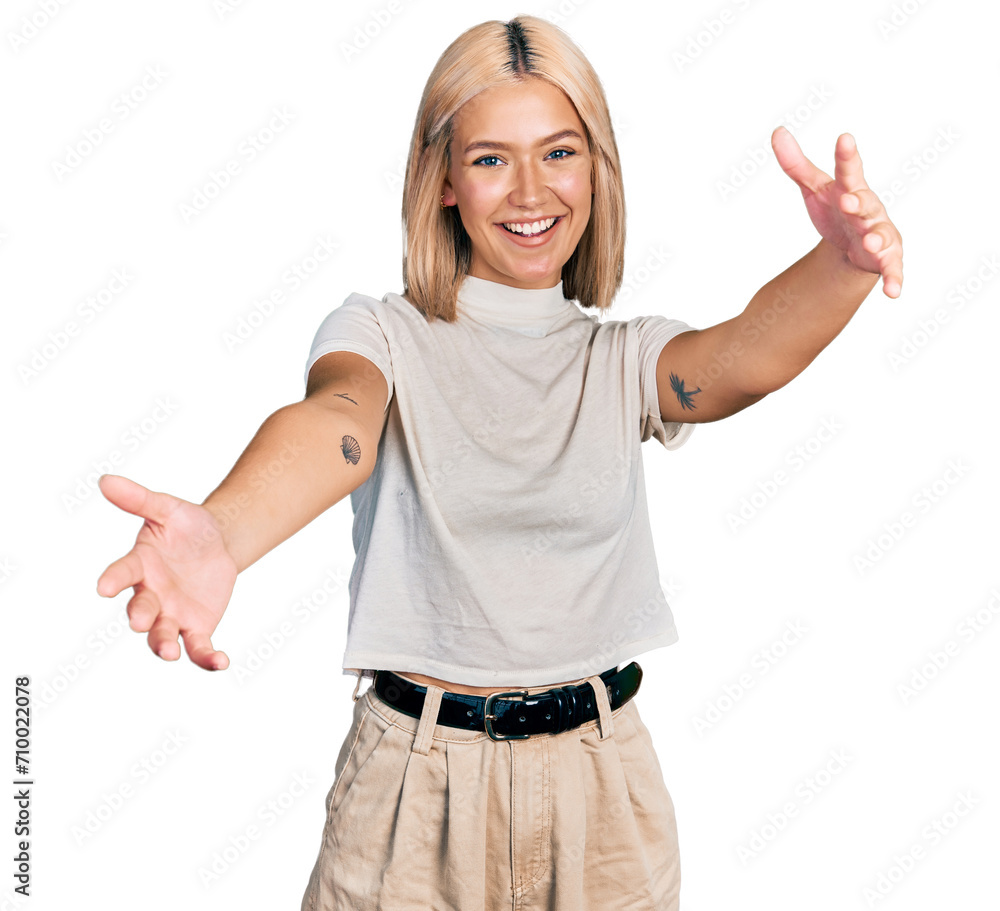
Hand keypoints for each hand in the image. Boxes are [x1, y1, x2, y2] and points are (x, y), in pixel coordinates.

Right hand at [95, 474, 237, 670]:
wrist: (219, 542)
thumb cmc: (187, 525)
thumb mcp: (168, 509)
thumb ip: (140, 499)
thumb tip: (106, 480)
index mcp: (140, 565)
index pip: (122, 572)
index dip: (113, 579)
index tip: (103, 587)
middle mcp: (151, 595)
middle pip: (141, 610)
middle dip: (139, 617)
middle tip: (139, 622)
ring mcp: (172, 614)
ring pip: (163, 636)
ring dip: (164, 646)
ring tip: (170, 653)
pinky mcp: (196, 627)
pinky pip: (198, 648)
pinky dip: (207, 658)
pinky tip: (221, 662)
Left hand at [771, 127, 902, 298]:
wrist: (851, 244)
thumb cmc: (836, 209)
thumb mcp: (813, 187)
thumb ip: (796, 163)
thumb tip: (777, 132)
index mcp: (852, 189)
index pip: (848, 170)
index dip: (847, 156)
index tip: (844, 139)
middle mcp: (869, 210)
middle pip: (865, 204)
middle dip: (858, 202)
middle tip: (848, 200)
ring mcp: (880, 234)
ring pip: (882, 236)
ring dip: (877, 239)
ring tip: (871, 242)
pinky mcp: (885, 260)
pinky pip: (892, 270)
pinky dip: (894, 279)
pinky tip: (892, 292)